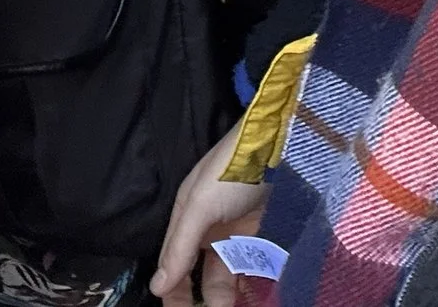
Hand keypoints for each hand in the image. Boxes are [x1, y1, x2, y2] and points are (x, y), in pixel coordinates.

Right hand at [149, 122, 267, 306]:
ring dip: (223, 296)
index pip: (172, 262)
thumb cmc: (233, 171)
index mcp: (187, 216)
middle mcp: (209, 226)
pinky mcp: (261, 235)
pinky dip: (246, 285)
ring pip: (224, 274)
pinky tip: (247, 298)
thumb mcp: (200, 205)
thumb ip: (180, 246)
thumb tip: (155, 285)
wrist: (282, 146)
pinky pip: (249, 268)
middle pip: (197, 272)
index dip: (171, 289)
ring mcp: (236, 231)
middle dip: (196, 297)